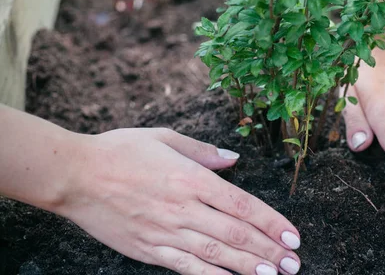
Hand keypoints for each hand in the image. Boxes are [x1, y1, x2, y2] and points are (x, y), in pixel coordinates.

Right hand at [56, 128, 300, 274]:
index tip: (292, 234)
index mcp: (190, 178)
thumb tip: (234, 159)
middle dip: (269, 250)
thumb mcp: (164, 138)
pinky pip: (187, 267)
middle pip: (236, 233)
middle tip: (294, 263)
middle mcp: (184, 208)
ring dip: (248, 266)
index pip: (242, 204)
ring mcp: (166, 232)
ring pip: (216, 254)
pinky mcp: (149, 250)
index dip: (271, 221)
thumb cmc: (120, 151)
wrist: (74, 175)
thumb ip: (203, 151)